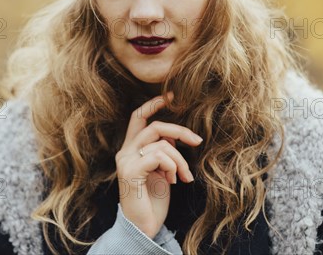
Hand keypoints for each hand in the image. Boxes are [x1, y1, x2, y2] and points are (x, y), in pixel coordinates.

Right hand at [115, 91, 203, 238]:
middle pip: (154, 126)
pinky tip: (174, 182)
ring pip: (161, 143)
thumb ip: (163, 151)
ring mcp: (125, 161)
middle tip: (198, 141)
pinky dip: (172, 167)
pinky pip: (158, 156)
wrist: (143, 228)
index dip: (154, 103)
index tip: (173, 95)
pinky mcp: (130, 171)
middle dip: (180, 130)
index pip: (138, 117)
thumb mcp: (162, 170)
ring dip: (180, 160)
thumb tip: (175, 136)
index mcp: (131, 149)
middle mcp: (125, 152)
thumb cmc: (153, 201)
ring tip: (184, 177)